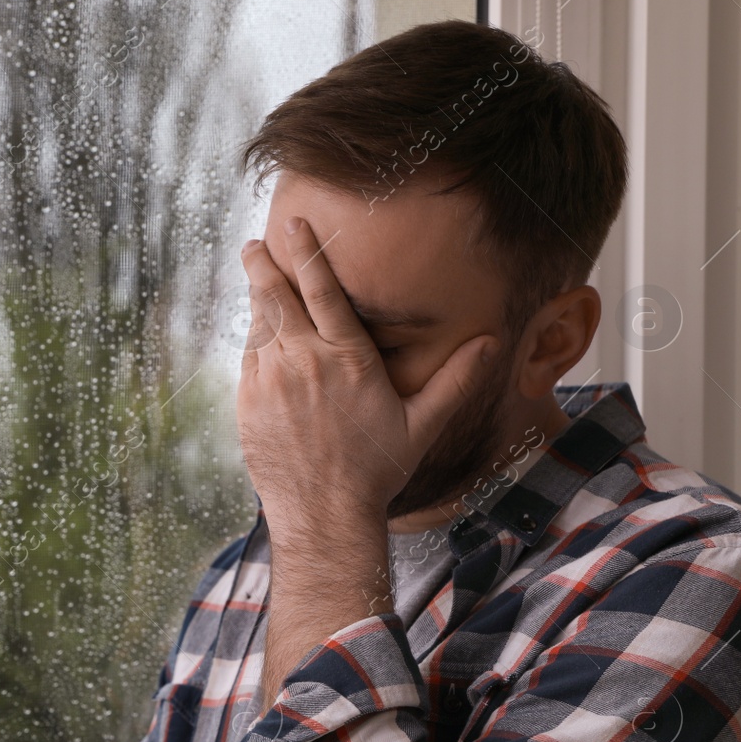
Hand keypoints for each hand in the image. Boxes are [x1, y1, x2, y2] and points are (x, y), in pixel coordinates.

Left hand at [236, 218, 496, 544]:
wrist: (324, 515)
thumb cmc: (376, 471)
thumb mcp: (422, 425)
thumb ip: (456, 380)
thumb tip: (493, 343)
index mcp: (347, 358)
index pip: (322, 290)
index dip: (307, 253)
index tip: (294, 226)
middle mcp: (303, 362)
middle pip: (278, 297)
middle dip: (264, 265)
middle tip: (254, 244)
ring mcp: (270, 382)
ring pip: (259, 325)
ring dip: (256, 299)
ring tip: (254, 276)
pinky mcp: (248, 403)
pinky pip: (247, 359)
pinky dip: (252, 340)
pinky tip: (257, 334)